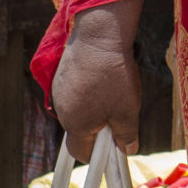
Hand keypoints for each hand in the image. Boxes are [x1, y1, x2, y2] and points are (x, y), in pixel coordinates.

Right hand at [50, 0, 143, 160]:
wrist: (98, 34)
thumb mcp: (127, 108)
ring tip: (113, 87)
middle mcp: (62, 110)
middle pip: (80, 129)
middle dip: (98, 126)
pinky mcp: (62, 73)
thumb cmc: (113, 73)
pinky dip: (88, 87)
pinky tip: (102, 73)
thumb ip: (126, 134)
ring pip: (78, 108)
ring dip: (93, 105)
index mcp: (76, 125)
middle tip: (119, 110)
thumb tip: (127, 150)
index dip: (98, 154)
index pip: (80, 152)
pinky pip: (75, 89)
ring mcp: (59, 90)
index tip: (112, 145)